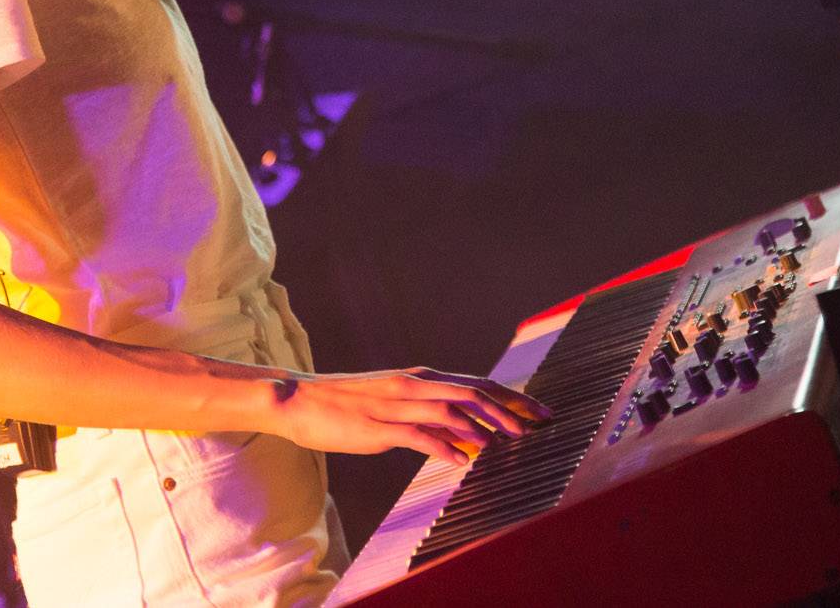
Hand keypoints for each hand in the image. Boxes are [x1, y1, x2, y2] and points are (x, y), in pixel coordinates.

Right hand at [264, 367, 550, 465]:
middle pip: (472, 392)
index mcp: (420, 378)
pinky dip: (443, 446)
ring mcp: (396, 404)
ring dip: (482, 425)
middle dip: (509, 407)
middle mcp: (413, 385)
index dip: (511, 396)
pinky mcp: (378, 426)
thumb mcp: (397, 408)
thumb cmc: (350, 406)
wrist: (301, 400)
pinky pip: (416, 435)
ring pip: (449, 409)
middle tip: (539, 422)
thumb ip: (432, 420)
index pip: (476, 384)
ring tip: (508, 441)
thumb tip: (470, 440)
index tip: (539, 409)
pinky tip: (462, 461)